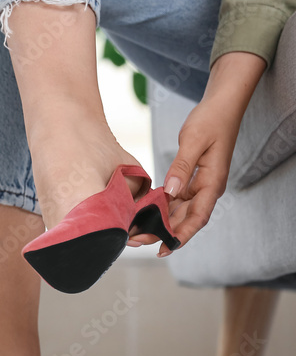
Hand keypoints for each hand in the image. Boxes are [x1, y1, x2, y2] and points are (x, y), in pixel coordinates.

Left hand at [128, 51, 264, 255]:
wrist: (221, 106)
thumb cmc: (210, 121)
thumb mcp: (193, 141)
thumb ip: (182, 167)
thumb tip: (170, 192)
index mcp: (213, 183)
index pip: (198, 217)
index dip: (181, 235)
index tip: (164, 248)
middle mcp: (207, 188)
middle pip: (184, 219)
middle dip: (162, 232)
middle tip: (135, 240)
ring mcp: (199, 184)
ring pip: (178, 211)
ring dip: (159, 222)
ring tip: (134, 231)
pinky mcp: (191, 178)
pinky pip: (175, 198)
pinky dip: (160, 206)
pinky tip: (142, 212)